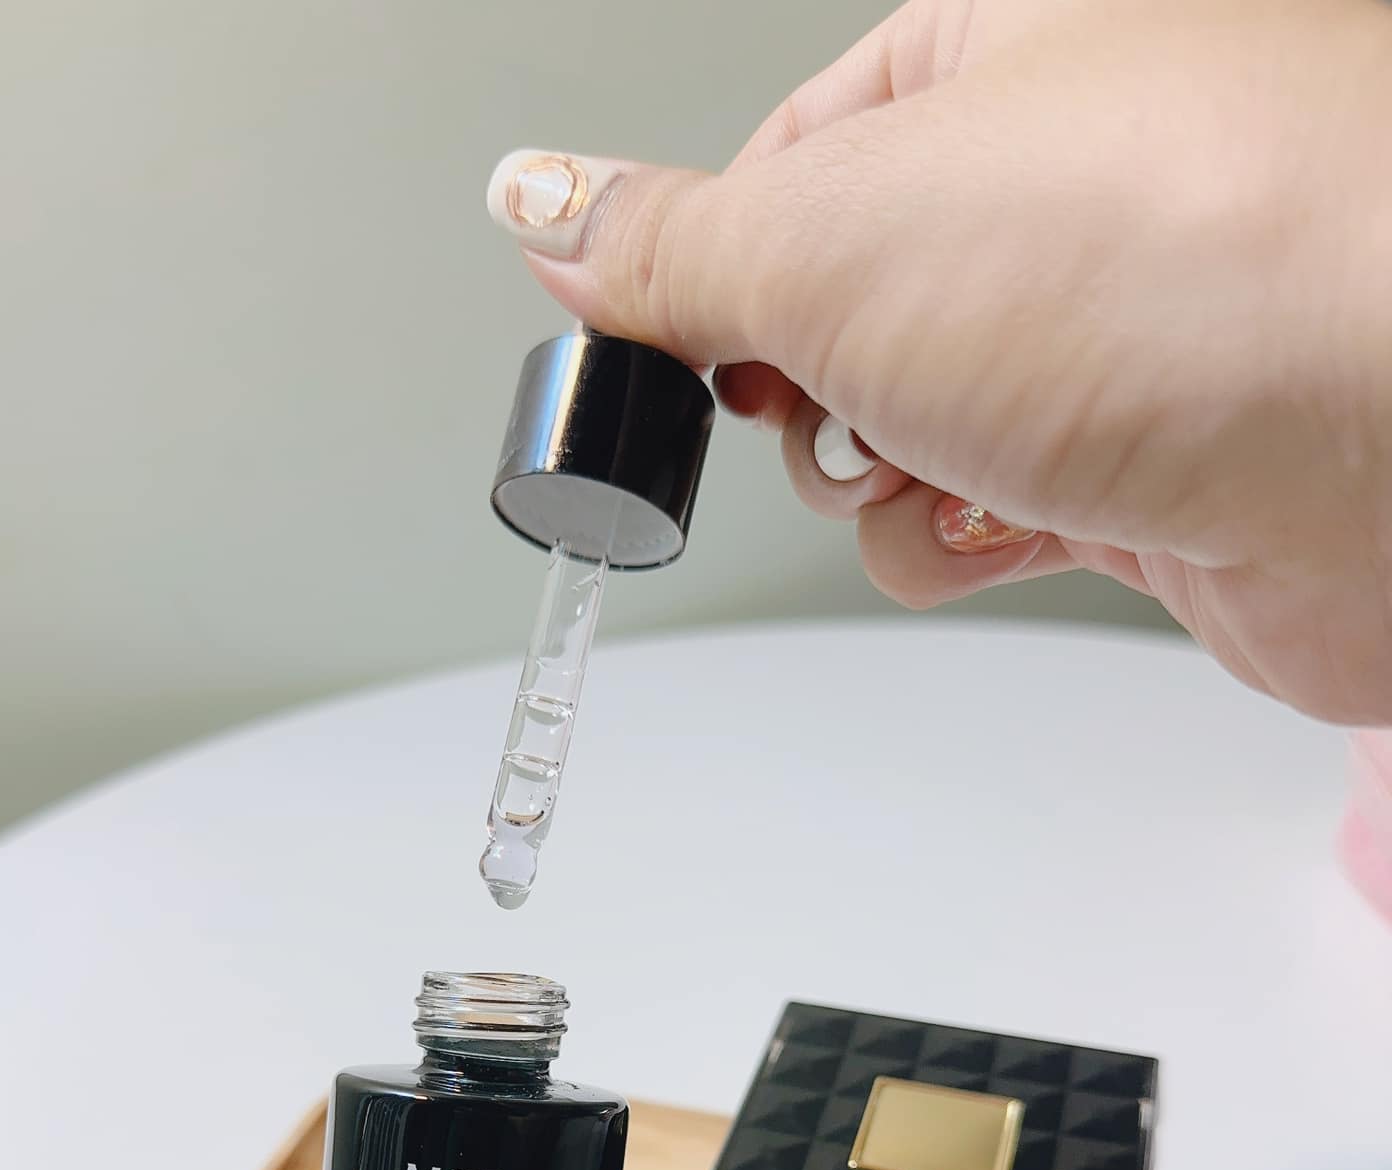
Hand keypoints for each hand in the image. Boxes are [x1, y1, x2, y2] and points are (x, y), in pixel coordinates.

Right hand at [487, 0, 1391, 722]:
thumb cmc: (1187, 271)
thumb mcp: (841, 233)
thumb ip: (673, 245)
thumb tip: (545, 210)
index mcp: (997, 63)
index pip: (788, 162)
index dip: (718, 267)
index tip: (679, 341)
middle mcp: (1061, 193)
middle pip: (839, 313)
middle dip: (813, 391)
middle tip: (851, 395)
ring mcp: (1107, 340)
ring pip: (904, 434)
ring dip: (887, 482)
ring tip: (949, 463)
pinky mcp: (1143, 474)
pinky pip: (988, 522)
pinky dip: (967, 544)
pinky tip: (1007, 526)